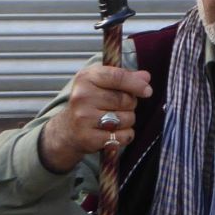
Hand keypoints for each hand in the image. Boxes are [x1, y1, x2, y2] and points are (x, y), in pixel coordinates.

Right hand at [39, 64, 153, 172]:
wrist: (67, 130)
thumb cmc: (89, 103)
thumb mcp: (101, 84)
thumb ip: (124, 78)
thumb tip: (146, 77)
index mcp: (86, 78)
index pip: (117, 77)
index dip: (136, 84)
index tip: (147, 91)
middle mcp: (82, 96)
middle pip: (125, 100)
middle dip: (130, 104)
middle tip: (119, 107)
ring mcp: (84, 118)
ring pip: (127, 118)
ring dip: (128, 120)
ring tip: (115, 119)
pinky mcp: (89, 137)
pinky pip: (123, 136)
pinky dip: (125, 135)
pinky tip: (113, 132)